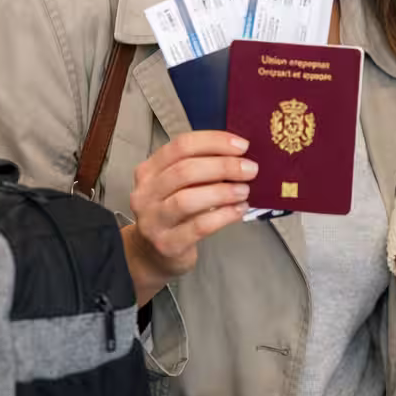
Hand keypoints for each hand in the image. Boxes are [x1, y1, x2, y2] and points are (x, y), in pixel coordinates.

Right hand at [125, 131, 255, 302]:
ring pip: (187, 199)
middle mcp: (146, 193)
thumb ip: (202, 167)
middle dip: (224, 167)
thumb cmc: (174, 212)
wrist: (154, 253)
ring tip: (244, 191)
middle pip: (185, 171)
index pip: (181, 146)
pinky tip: (238, 210)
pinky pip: (198, 227)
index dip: (214, 142)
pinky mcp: (167, 244)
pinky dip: (223, 216)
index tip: (242, 145)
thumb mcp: (180, 185)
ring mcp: (153, 220)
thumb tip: (240, 155)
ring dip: (222, 192)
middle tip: (250, 169)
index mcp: (150, 170)